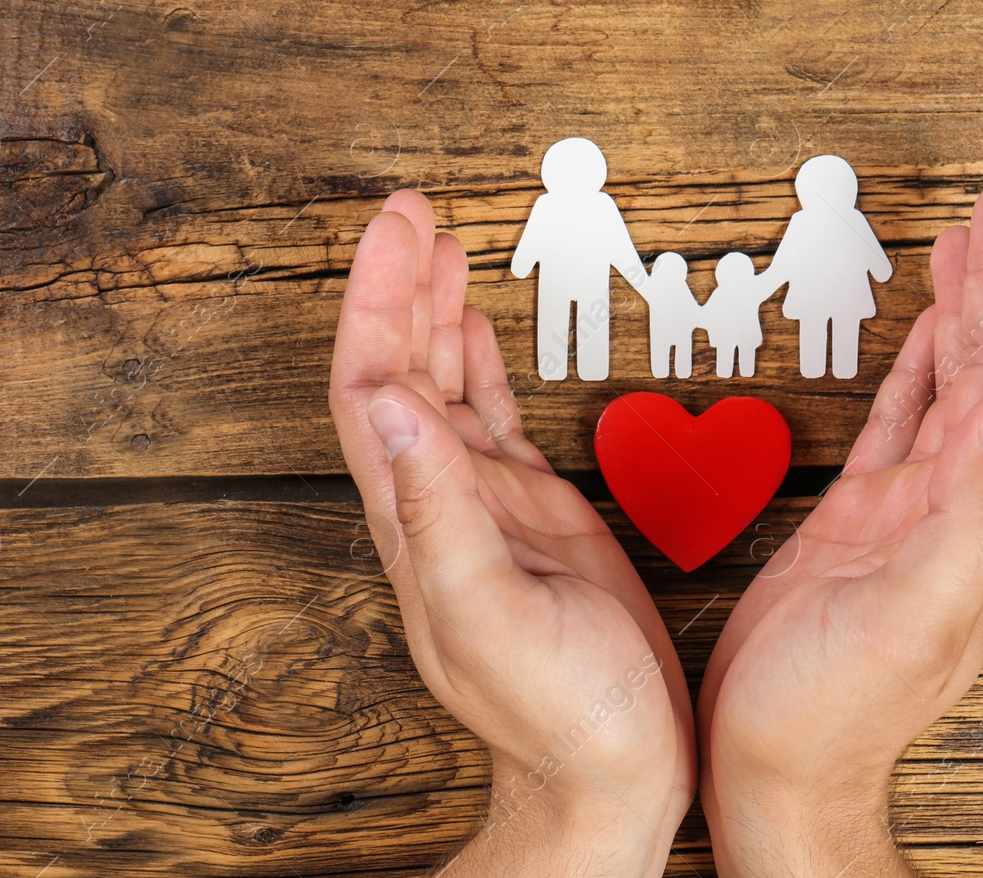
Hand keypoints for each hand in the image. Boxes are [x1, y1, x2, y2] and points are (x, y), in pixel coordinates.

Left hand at [329, 191, 695, 875]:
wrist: (612, 774)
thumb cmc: (562, 716)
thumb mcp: (495, 611)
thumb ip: (438, 507)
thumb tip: (386, 398)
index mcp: (418, 518)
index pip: (370, 385)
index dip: (372, 301)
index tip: (394, 228)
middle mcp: (439, 502)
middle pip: (397, 368)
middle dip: (398, 284)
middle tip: (412, 209)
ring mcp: (483, 506)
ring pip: (442, 384)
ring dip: (434, 312)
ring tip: (438, 242)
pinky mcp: (531, 515)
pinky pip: (490, 418)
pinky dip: (480, 363)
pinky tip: (478, 326)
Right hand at [698, 184, 982, 875]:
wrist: (775, 767)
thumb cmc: (831, 714)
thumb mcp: (908, 621)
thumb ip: (970, 523)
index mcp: (982, 526)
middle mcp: (961, 510)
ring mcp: (913, 513)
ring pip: (954, 387)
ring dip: (967, 313)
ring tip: (968, 247)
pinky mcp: (864, 521)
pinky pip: (903, 421)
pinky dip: (919, 367)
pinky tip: (924, 334)